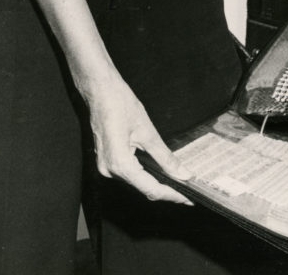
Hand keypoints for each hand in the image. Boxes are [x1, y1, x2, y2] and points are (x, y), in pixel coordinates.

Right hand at [86, 72, 192, 204]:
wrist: (99, 88)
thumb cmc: (120, 103)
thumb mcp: (148, 131)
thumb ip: (165, 157)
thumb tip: (182, 173)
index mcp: (119, 164)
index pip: (150, 189)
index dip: (172, 195)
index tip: (188, 198)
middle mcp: (109, 170)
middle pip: (143, 188)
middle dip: (165, 190)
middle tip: (187, 191)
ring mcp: (105, 166)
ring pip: (135, 182)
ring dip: (155, 183)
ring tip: (177, 183)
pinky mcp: (106, 160)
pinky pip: (128, 173)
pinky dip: (144, 174)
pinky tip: (158, 172)